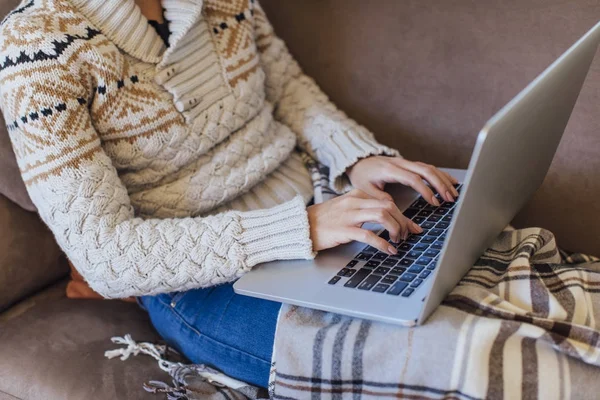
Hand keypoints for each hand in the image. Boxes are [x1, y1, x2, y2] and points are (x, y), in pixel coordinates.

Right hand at [307, 189, 422, 254]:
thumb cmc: (323, 220)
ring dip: (396, 229)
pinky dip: (383, 243)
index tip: (412, 227)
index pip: (387, 202)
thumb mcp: (345, 208)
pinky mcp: (343, 230)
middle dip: (403, 222)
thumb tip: (386, 219)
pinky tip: (389, 250)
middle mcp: (355, 202)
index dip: (403, 215)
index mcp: (357, 195)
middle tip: (406, 235)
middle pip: (389, 207)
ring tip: (398, 241)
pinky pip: (369, 235)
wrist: (301, 224)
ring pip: (383, 216)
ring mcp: (349, 215)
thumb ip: (364, 210)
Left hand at [346, 156, 458, 205]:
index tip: (434, 202)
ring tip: (454, 193)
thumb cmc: (362, 176)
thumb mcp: (365, 189)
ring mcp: (407, 162)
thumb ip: (378, 197)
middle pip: (426, 170)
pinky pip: (428, 167)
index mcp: (389, 170)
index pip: (412, 178)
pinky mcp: (410, 164)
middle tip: (450, 199)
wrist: (359, 161)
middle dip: (440, 185)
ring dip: (443, 180)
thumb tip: (393, 207)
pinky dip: (441, 174)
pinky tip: (451, 181)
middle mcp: (401, 163)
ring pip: (430, 168)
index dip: (425, 190)